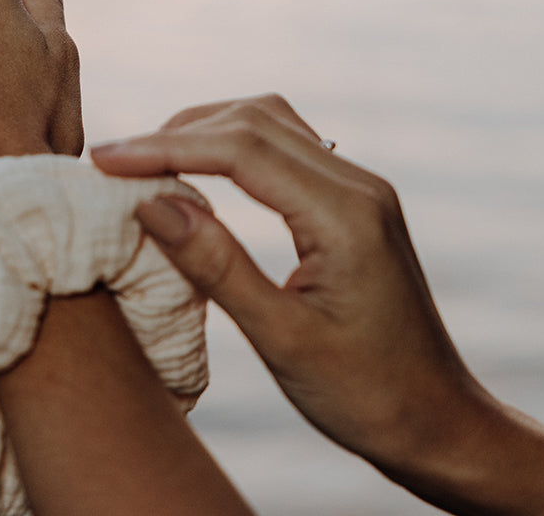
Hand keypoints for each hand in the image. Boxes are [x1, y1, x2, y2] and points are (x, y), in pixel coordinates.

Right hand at [93, 94, 470, 466]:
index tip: (104, 160)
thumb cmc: (365, 395)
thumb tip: (150, 203)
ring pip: (269, 123)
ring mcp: (359, 189)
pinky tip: (197, 171)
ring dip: (203, 131)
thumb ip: (215, 266)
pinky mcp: (351, 202)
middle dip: (176, 133)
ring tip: (144, 162)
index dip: (164, 147)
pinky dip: (231, 146)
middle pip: (253, 120)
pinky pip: (284, 147)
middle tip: (111, 162)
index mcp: (345, 215)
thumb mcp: (281, 339)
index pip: (241, 150)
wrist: (439, 422)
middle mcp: (358, 185)